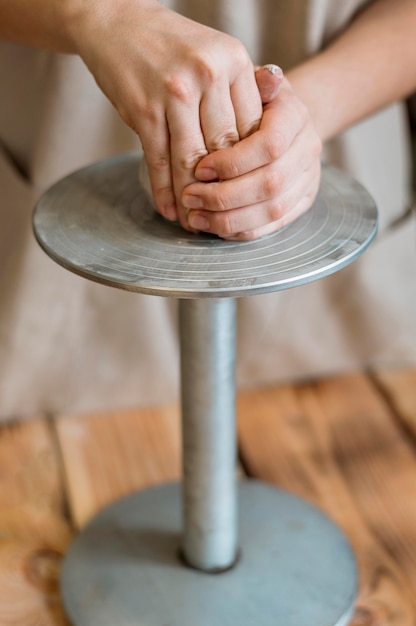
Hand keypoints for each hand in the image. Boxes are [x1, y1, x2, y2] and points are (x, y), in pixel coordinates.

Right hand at [68, 0, 262, 230]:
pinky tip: (170, 209)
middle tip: (225, 216)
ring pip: (193, 161)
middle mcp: (208, 74)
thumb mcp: (216, 55)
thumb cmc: (172, 46)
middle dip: (225, 189)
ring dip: (194, 197)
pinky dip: (165, 190)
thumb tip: (268, 137)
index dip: (249, 167)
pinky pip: (160, 161)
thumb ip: (243, 92)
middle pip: (225, 148)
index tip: (248, 192)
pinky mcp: (144, 110)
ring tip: (197, 220)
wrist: (115, 21)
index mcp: (234, 61)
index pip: (252, 128)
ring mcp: (174, 93)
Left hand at [182, 78, 321, 239]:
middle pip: (271, 183)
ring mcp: (309, 179)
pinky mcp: (302, 203)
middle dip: (225, 195)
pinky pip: (273, 225)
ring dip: (230, 218)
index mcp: (297, 116)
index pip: (270, 145)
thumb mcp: (249, 84)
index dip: (233, 162)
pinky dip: (242, 230)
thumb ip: (252, 84)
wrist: (281, 120)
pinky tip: (214, 226)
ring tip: (195, 216)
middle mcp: (309, 149)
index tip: (199, 168)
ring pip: (272, 210)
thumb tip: (267, 74)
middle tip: (189, 197)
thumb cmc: (252, 101)